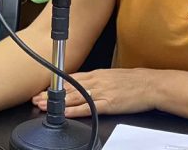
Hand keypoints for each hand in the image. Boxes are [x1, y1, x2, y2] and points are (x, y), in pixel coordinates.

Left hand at [32, 69, 154, 116]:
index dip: (55, 85)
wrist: (152, 85)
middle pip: (68, 88)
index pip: (71, 79)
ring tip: (43, 106)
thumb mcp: (112, 75)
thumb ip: (97, 79)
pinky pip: (88, 108)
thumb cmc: (135, 81)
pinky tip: (64, 112)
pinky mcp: (109, 104)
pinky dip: (74, 110)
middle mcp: (96, 81)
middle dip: (50, 94)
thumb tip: (84, 83)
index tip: (43, 89)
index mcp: (97, 74)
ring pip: (74, 97)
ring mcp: (102, 92)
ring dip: (56, 102)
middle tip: (36, 99)